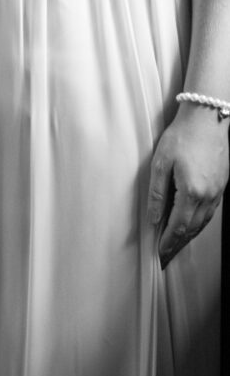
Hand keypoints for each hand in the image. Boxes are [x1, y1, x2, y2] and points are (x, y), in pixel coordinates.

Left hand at [146, 106, 228, 267]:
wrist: (208, 117)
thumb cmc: (182, 137)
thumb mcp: (160, 165)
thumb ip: (156, 195)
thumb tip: (153, 220)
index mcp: (191, 192)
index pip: (177, 227)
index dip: (167, 244)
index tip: (158, 255)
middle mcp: (209, 195)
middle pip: (191, 229)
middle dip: (177, 245)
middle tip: (165, 258)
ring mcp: (218, 190)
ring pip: (203, 222)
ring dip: (188, 237)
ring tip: (175, 247)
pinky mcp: (222, 184)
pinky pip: (210, 212)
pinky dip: (198, 224)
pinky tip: (190, 227)